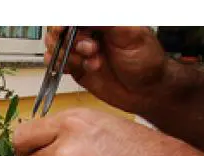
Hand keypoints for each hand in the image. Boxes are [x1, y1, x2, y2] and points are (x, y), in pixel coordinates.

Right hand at [45, 27, 167, 114]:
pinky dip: (57, 65)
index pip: (76, 16)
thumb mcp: (130, 35)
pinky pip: (57, 64)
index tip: (63, 29)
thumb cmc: (146, 62)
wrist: (147, 92)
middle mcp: (90, 33)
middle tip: (89, 50)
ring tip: (90, 62)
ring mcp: (82, 51)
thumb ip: (106, 22)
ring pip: (57, 46)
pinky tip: (70, 67)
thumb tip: (83, 15)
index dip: (66, 22)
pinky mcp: (77, 69)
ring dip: (68, 55)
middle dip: (69, 40)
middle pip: (61, 29)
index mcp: (103, 21)